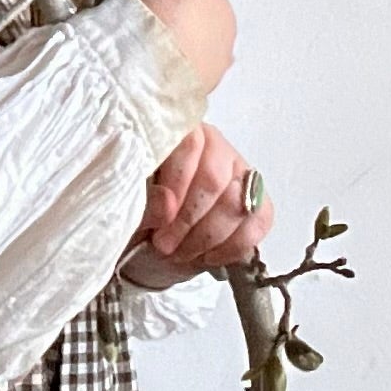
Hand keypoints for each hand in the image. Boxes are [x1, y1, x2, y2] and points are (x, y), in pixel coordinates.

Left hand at [129, 124, 272, 273]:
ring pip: (238, 203)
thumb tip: (167, 202)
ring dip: (208, 237)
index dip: (177, 182)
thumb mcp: (130, 208)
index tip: (161, 218)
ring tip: (181, 253)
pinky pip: (259, 222)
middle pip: (215, 179)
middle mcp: (214, 146)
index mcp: (179, 134)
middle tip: (165, 244)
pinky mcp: (257, 200)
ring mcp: (239, 172)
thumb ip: (145, 202)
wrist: (154, 243)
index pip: (190, 144)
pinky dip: (233, 246)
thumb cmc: (141, 214)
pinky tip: (209, 256)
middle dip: (189, 220)